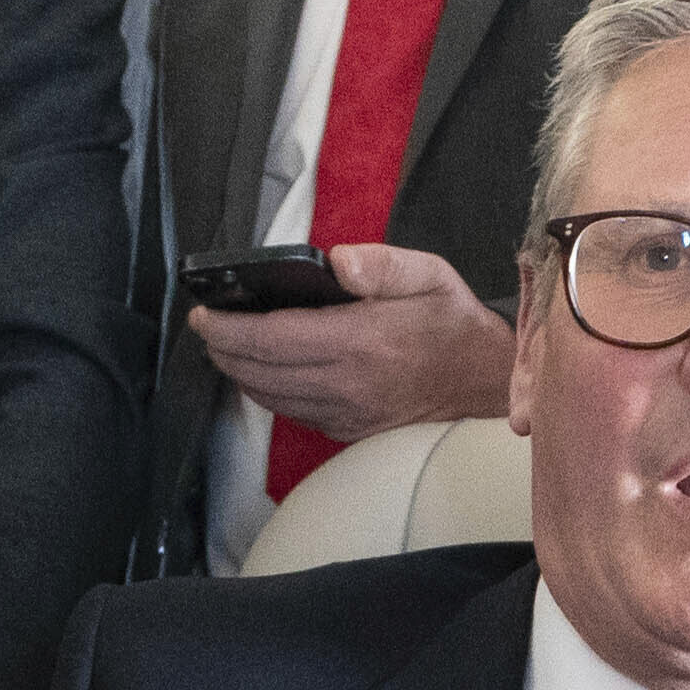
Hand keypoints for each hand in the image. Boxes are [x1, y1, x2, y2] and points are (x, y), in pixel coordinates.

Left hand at [185, 242, 511, 444]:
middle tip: (206, 325)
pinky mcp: (348, 429)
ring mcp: (345, 412)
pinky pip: (291, 412)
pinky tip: (261, 371)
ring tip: (225, 345)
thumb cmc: (453, 324)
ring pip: (268, 396)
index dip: (228, 327)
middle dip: (222, 348)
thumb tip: (337, 260)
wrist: (486, 381)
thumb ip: (382, 263)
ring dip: (238, 371)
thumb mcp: (430, 275)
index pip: (271, 338)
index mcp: (361, 341)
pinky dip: (265, 392)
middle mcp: (347, 383)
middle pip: (258, 370)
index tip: (203, 312)